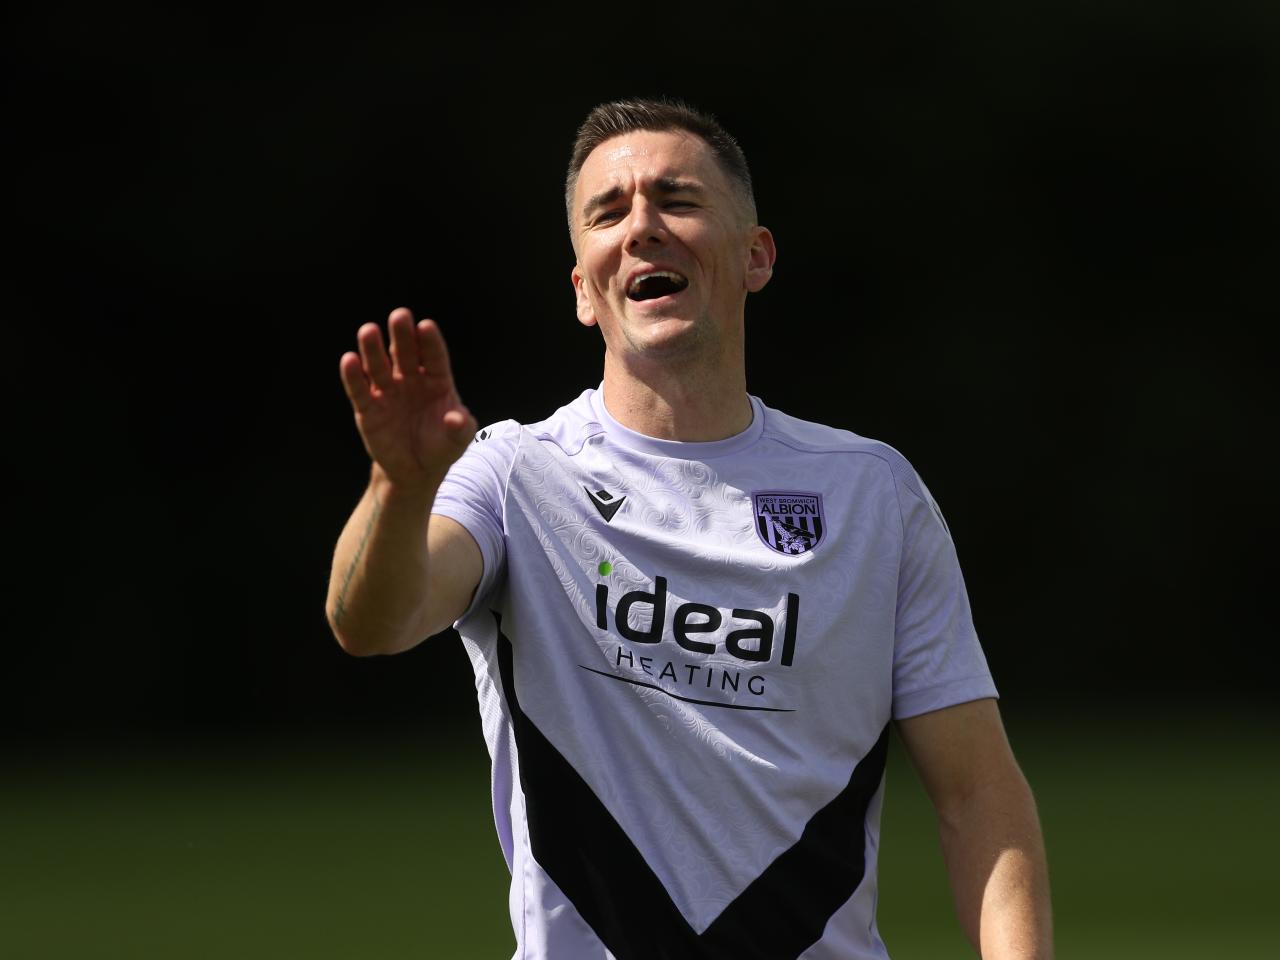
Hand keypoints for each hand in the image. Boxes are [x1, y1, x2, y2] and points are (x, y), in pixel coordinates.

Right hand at [339, 308, 477, 490]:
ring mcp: (388, 392)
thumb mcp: (458, 440)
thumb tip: (454, 418)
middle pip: (406, 353)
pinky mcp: (368, 408)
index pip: (434, 357)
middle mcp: (411, 380)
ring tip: (368, 330)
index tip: (425, 326)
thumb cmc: (441, 447)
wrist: (416, 471)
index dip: (430, 342)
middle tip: (399, 315)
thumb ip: (461, 428)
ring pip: (379, 365)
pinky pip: (359, 389)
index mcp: (437, 381)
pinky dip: (353, 375)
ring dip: (373, 348)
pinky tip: (349, 360)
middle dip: (402, 335)